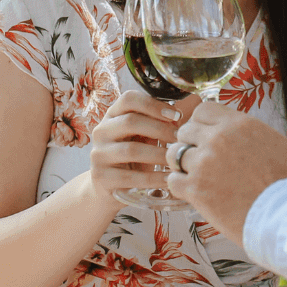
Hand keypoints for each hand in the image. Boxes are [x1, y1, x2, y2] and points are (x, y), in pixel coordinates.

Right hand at [86, 90, 181, 208]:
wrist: (107, 187)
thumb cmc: (132, 158)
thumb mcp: (141, 136)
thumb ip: (157, 124)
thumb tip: (187, 111)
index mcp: (112, 115)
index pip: (129, 99)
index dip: (154, 105)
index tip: (176, 115)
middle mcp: (102, 131)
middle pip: (130, 122)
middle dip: (160, 130)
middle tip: (180, 140)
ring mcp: (98, 154)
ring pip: (131, 150)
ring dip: (159, 155)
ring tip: (177, 160)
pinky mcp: (101, 177)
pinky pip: (130, 177)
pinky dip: (153, 178)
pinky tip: (169, 179)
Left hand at [165, 96, 286, 243]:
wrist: (284, 214)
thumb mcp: (275, 143)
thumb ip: (249, 133)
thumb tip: (236, 132)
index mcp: (238, 124)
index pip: (203, 110)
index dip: (201, 124)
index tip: (205, 136)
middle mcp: (217, 138)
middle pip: (185, 131)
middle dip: (190, 144)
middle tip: (200, 160)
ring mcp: (203, 163)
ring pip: (174, 154)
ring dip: (182, 165)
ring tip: (196, 177)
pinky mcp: (195, 188)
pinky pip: (173, 180)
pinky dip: (181, 187)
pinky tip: (194, 193)